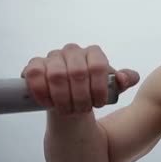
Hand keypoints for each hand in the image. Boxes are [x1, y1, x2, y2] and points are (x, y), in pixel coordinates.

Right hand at [21, 43, 138, 114]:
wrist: (71, 102)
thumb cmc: (94, 92)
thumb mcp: (114, 89)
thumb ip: (126, 80)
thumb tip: (124, 78)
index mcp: (93, 53)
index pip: (98, 66)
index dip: (99, 88)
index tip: (99, 104)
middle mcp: (72, 51)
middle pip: (77, 72)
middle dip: (80, 97)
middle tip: (82, 110)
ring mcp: (53, 56)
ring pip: (56, 75)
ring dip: (63, 98)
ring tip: (68, 110)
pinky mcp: (35, 65)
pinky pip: (34, 73)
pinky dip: (42, 91)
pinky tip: (49, 103)